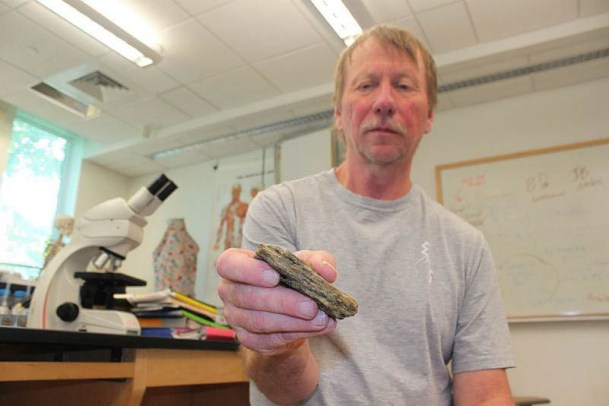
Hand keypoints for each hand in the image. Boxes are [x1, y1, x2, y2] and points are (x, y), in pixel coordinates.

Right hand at [216, 248, 337, 355]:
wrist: (289, 312)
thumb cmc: (290, 278)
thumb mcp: (304, 264)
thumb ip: (317, 261)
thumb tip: (327, 272)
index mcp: (236, 265)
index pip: (228, 264)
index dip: (249, 271)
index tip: (275, 277)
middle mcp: (229, 291)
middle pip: (248, 297)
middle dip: (282, 302)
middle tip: (311, 306)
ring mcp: (235, 317)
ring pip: (259, 322)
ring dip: (293, 321)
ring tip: (321, 318)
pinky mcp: (248, 339)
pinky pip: (269, 339)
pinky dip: (297, 333)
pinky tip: (318, 328)